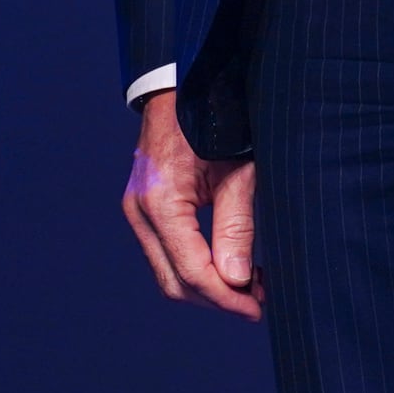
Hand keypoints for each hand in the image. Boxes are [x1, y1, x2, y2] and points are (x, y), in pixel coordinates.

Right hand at [122, 91, 260, 319]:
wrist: (183, 85)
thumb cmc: (215, 118)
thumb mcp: (236, 170)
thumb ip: (236, 226)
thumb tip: (236, 281)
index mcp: (160, 200)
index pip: (192, 271)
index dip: (227, 297)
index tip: (257, 307)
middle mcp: (139, 209)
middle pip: (175, 281)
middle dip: (217, 298)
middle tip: (258, 300)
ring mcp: (136, 209)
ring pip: (168, 272)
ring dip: (207, 285)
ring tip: (249, 284)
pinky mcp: (143, 207)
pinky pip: (166, 253)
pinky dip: (195, 266)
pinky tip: (227, 263)